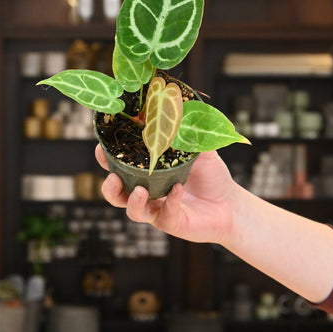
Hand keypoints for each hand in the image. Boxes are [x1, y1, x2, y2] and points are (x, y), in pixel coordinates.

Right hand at [95, 145, 237, 244]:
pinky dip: (170, 202)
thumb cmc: (212, 177)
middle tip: (113, 178)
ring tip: (141, 191)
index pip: (119, 166)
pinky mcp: (171, 223)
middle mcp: (148, 193)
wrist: (231, 205)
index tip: (101, 148)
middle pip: (117, 194)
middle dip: (110, 187)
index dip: (106, 159)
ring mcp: (157, 210)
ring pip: (133, 211)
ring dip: (132, 202)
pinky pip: (165, 215)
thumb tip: (183, 108)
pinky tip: (178, 190)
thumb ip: (190, 133)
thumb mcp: (201, 150)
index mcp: (148, 173)